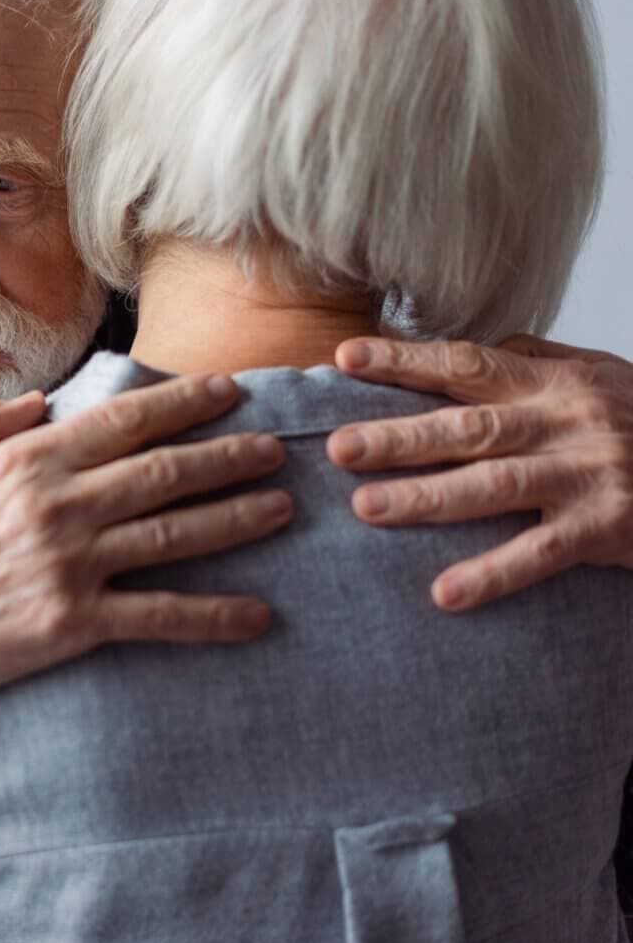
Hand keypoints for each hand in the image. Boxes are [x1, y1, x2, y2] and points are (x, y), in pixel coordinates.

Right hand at [0, 373, 292, 715]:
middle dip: (228, 455)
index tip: (228, 391)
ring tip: (282, 506)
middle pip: (164, 471)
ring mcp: (71, 565)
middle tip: (276, 447)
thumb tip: (33, 402)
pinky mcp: (76, 624)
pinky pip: (159, 616)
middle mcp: (59, 506)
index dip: (183, 401)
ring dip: (236, 517)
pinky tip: (257, 615)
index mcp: (26, 462)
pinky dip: (212, 616)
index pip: (123, 420)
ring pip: (174, 533)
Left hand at [327, 335, 632, 611]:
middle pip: (469, 427)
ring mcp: (587, 474)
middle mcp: (565, 422)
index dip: (404, 361)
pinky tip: (445, 594)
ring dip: (428, 498)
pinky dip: (493, 574)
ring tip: (366, 509)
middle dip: (399, 437)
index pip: (465, 364)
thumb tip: (466, 348)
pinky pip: (542, 555)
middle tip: (336, 448)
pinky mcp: (607, 528)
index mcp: (552, 382)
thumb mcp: (594, 374)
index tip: (345, 359)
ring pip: (495, 486)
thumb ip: (531, 360)